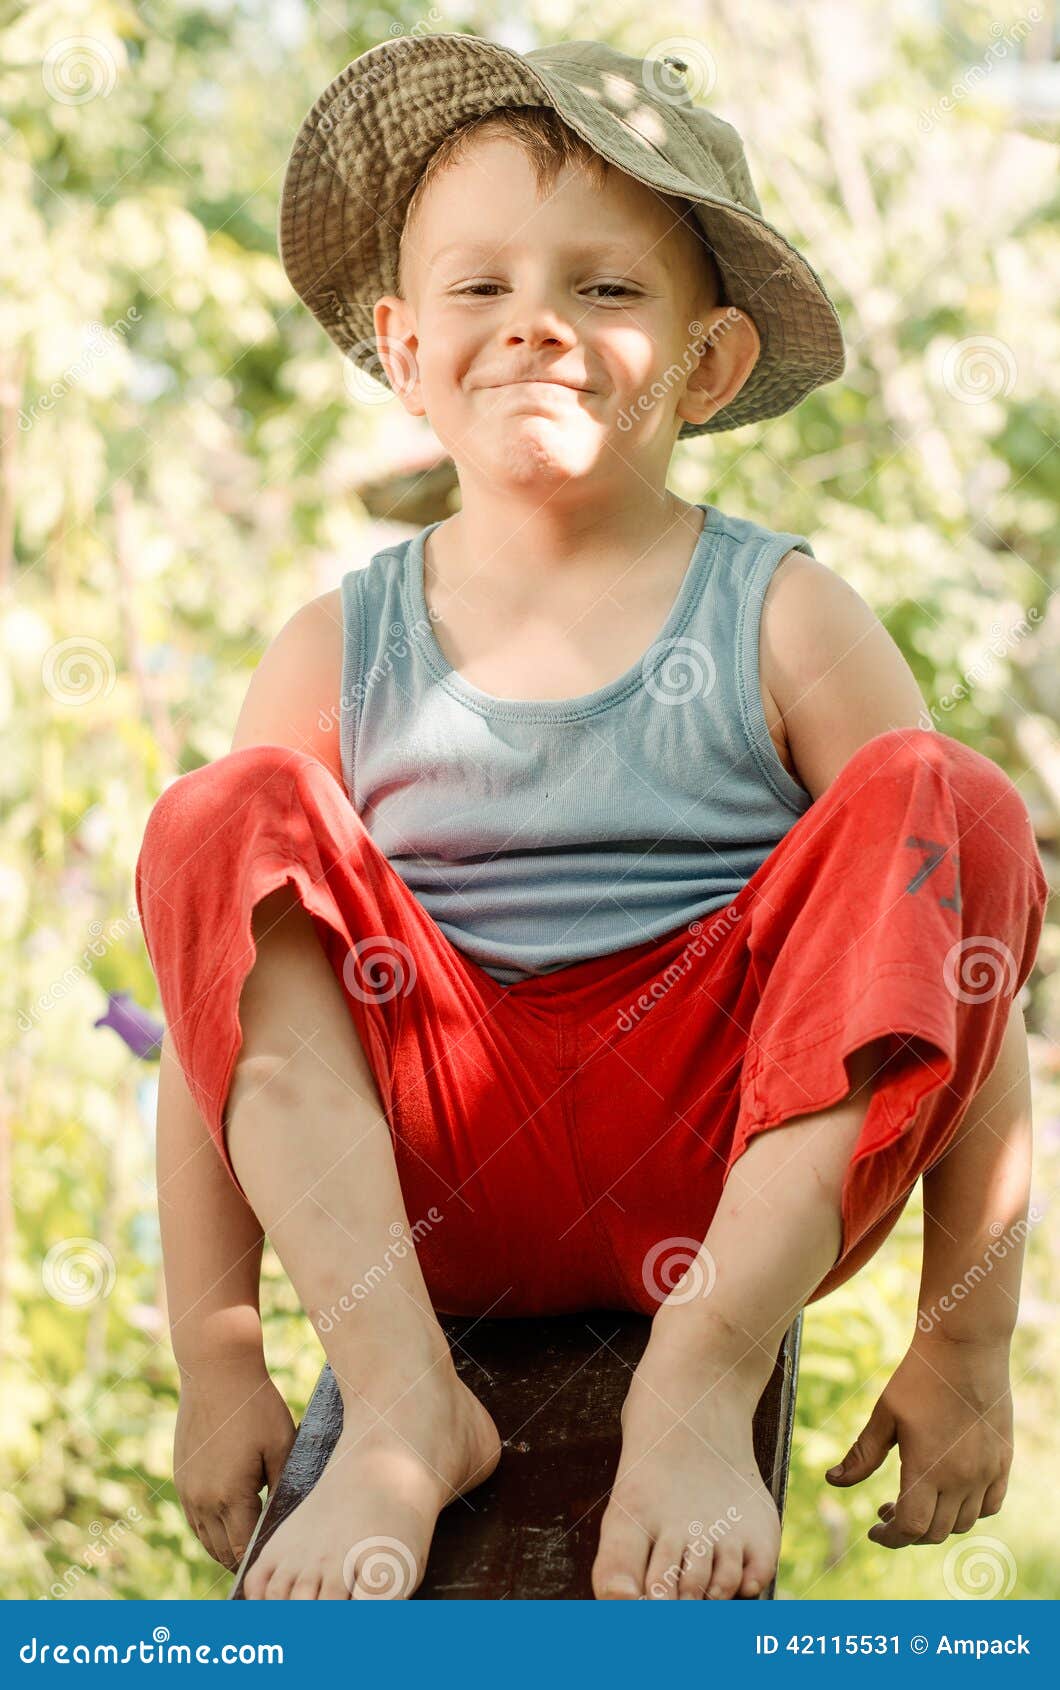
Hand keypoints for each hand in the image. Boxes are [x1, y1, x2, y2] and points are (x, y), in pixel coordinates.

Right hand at [174, 1354, 296, 1569]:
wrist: (216, 1370)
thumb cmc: (256, 1405)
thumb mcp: (282, 1444)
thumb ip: (286, 1485)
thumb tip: (292, 1518)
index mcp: (229, 1495)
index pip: (241, 1548)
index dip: (257, 1563)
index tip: (271, 1573)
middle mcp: (202, 1499)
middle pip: (219, 1550)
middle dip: (239, 1563)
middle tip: (260, 1575)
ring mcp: (187, 1488)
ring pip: (203, 1537)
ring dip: (221, 1549)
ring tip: (243, 1557)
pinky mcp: (180, 1476)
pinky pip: (194, 1517)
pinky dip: (208, 1529)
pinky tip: (226, 1527)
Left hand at [824, 1333, 1013, 1547]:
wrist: (965, 1347)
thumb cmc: (919, 1377)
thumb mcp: (885, 1415)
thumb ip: (862, 1454)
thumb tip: (832, 1480)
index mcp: (928, 1469)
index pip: (910, 1528)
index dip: (889, 1538)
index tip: (874, 1530)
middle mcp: (962, 1478)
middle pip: (936, 1532)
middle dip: (908, 1532)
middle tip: (887, 1511)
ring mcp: (987, 1471)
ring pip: (964, 1523)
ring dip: (938, 1524)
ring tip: (916, 1501)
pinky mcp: (1003, 1460)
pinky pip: (990, 1505)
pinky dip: (970, 1511)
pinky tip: (951, 1495)